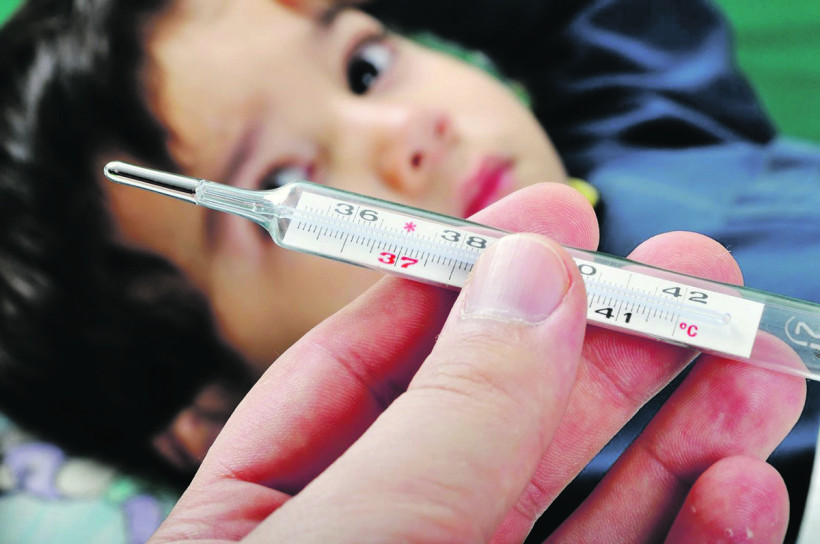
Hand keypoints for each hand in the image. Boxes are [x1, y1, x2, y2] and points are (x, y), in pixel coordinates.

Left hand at [149, 183, 804, 542]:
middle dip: (606, 346)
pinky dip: (693, 534)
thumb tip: (531, 272)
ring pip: (584, 498)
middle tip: (695, 282)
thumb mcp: (343, 539)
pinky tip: (735, 483)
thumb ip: (441, 418)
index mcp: (279, 508)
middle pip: (502, 421)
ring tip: (750, 366)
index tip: (553, 219)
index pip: (369, 365)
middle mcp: (383, 541)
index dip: (460, 283)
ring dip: (676, 433)